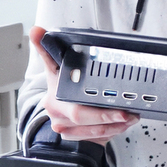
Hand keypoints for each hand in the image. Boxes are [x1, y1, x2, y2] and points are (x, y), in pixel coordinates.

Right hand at [32, 25, 138, 142]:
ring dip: (115, 124)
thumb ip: (53, 50)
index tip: (51, 45)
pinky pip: (95, 137)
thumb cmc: (66, 91)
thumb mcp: (62, 70)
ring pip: (91, 129)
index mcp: (54, 85)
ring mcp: (62, 124)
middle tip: (126, 112)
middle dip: (106, 114)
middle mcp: (55, 106)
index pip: (51, 67)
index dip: (51, 59)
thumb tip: (36, 30)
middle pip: (80, 113)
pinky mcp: (72, 136)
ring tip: (130, 117)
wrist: (63, 117)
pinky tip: (121, 124)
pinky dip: (113, 132)